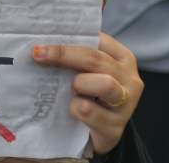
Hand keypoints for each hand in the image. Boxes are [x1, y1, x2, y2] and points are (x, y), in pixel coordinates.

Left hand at [31, 32, 143, 154]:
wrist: (97, 133)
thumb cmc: (91, 94)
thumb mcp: (88, 71)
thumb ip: (76, 56)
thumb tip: (44, 43)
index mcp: (123, 58)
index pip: (98, 40)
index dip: (71, 37)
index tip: (44, 36)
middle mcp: (130, 79)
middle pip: (96, 59)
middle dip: (64, 55)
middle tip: (38, 54)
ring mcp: (126, 105)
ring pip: (105, 84)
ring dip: (80, 83)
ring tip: (70, 88)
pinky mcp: (114, 128)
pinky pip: (90, 112)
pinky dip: (76, 107)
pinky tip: (71, 108)